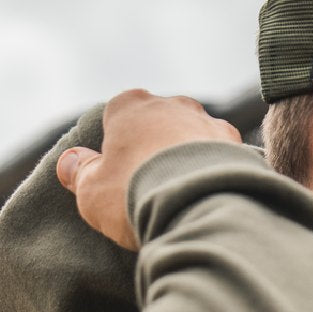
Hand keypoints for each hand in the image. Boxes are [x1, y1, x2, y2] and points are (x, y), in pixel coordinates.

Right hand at [56, 90, 241, 249]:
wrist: (201, 206)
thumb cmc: (136, 194)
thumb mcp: (92, 191)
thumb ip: (80, 173)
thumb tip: (70, 162)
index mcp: (130, 106)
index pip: (118, 116)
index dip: (118, 147)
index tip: (121, 175)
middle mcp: (173, 105)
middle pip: (161, 124)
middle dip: (159, 148)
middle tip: (156, 186)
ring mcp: (210, 123)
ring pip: (197, 137)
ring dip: (193, 158)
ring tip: (189, 193)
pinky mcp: (241, 148)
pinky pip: (227, 157)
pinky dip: (221, 171)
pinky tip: (217, 195)